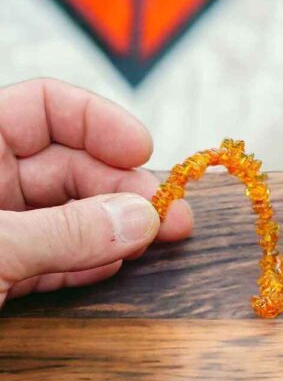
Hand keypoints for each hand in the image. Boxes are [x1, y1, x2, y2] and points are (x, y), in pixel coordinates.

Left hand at [0, 78, 192, 305]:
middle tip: (169, 214)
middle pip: (69, 165)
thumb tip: (141, 219)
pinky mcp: (1, 274)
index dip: (98, 122)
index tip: (143, 151)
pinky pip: (55, 256)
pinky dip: (87, 261)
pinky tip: (113, 263)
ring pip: (70, 213)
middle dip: (123, 187)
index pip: (43, 107)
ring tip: (155, 240)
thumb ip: (64, 232)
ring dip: (116, 227)